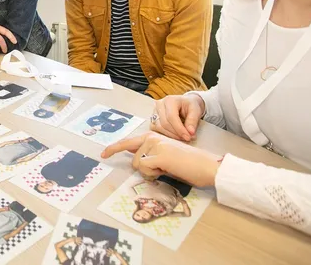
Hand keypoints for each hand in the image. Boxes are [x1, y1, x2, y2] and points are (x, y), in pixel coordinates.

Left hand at [101, 132, 221, 187]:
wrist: (206, 166)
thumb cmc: (187, 165)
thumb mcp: (164, 158)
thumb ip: (149, 155)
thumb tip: (135, 160)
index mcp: (153, 136)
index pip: (129, 142)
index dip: (114, 149)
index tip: (103, 154)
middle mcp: (152, 137)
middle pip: (133, 159)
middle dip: (144, 169)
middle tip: (163, 167)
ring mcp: (155, 144)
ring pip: (138, 166)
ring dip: (152, 172)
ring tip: (169, 167)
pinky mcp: (159, 154)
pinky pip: (145, 169)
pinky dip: (155, 174)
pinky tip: (168, 168)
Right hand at [151, 93, 205, 141]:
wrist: (185, 103)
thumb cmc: (190, 105)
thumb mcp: (196, 110)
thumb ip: (193, 121)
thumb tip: (190, 133)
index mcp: (170, 100)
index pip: (171, 117)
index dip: (179, 129)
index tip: (188, 137)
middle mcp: (159, 104)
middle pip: (164, 123)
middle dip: (176, 133)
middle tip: (188, 138)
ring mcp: (154, 111)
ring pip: (159, 127)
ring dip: (171, 135)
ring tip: (182, 137)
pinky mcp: (153, 118)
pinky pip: (156, 129)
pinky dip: (166, 134)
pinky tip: (175, 135)